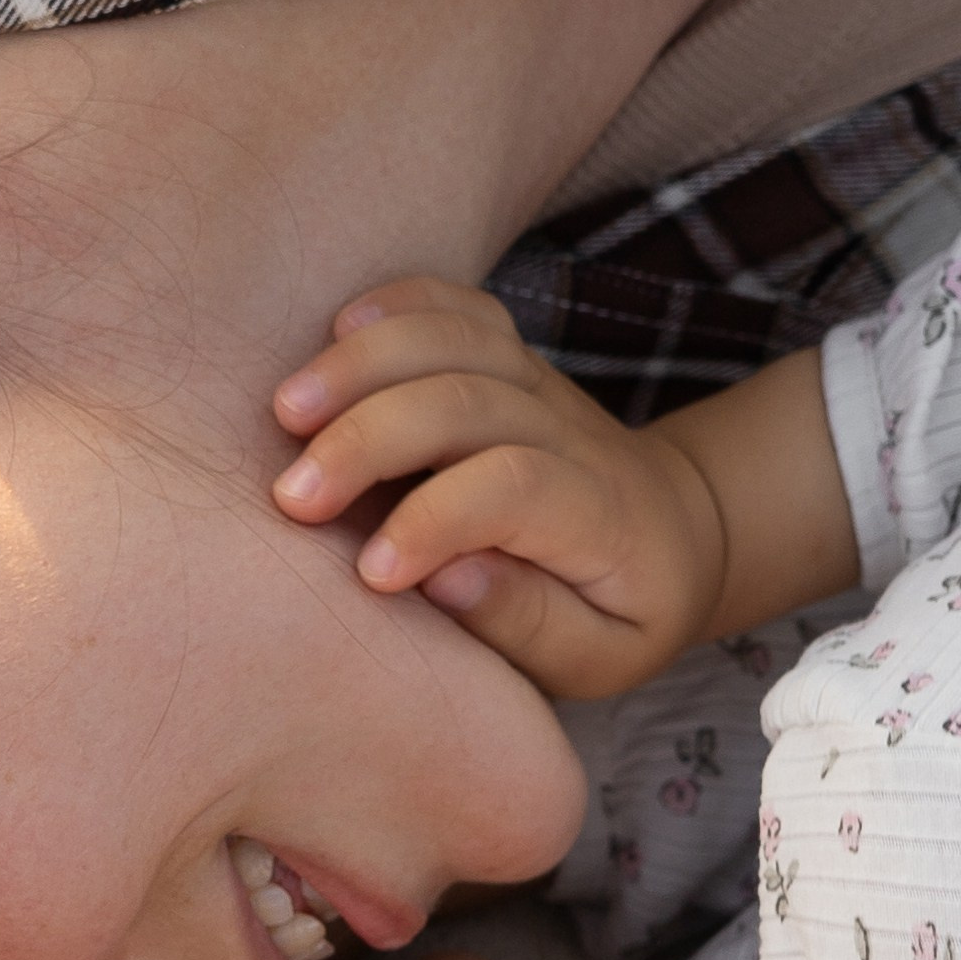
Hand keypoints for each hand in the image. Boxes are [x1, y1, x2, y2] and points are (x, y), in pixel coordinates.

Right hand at [270, 280, 730, 698]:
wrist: (675, 531)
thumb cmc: (621, 612)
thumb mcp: (599, 657)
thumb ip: (529, 625)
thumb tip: (442, 580)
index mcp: (599, 515)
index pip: (514, 488)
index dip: (437, 521)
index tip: (369, 575)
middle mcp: (568, 433)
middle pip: (469, 401)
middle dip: (370, 440)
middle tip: (290, 498)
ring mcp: (537, 384)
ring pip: (456, 339)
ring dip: (364, 363)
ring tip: (286, 409)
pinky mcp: (508, 358)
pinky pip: (456, 307)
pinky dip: (397, 302)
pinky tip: (336, 328)